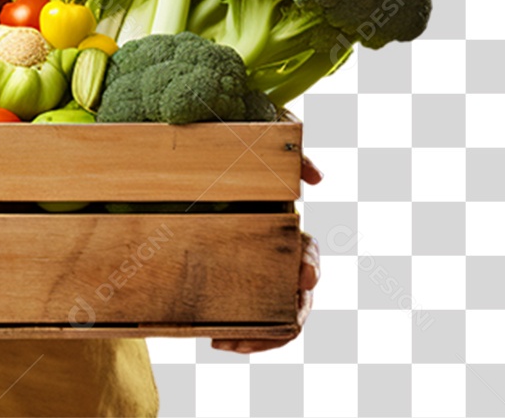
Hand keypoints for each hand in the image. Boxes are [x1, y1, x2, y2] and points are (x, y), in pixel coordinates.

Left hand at [211, 155, 322, 354]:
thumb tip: (317, 178)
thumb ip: (294, 161)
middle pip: (298, 304)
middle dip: (285, 324)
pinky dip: (241, 337)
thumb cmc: (235, 176)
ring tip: (226, 343)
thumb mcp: (262, 165)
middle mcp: (280, 265)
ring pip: (277, 323)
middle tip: (253, 333)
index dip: (311, 266)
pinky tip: (216, 339)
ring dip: (259, 340)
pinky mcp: (239, 295)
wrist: (186, 189)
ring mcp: (262, 283)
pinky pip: (250, 325)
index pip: (309, 254)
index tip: (305, 276)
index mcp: (288, 237)